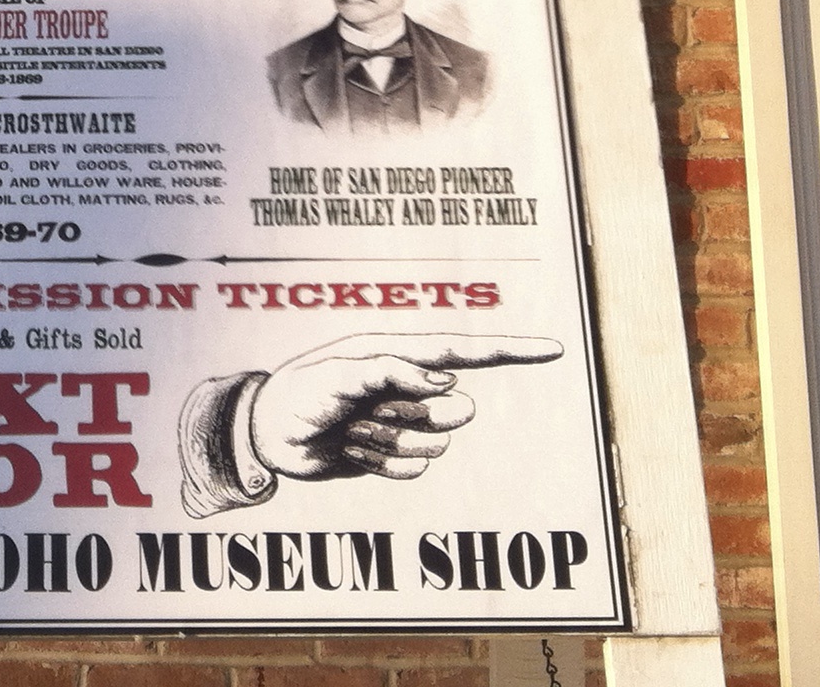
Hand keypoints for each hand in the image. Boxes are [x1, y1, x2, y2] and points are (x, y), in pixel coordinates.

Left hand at [245, 332, 562, 481]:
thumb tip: (448, 382)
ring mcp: (402, 422)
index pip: (464, 352)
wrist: (267, 435)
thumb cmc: (298, 393)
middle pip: (448, 410)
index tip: (552, 349)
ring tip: (349, 430)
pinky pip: (412, 469)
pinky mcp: (392, 454)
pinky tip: (349, 450)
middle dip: (411, 419)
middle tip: (361, 415)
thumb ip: (393, 372)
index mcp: (397, 355)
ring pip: (433, 445)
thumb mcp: (339, 375)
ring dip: (390, 442)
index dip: (509, 352)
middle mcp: (406, 387)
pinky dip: (381, 464)